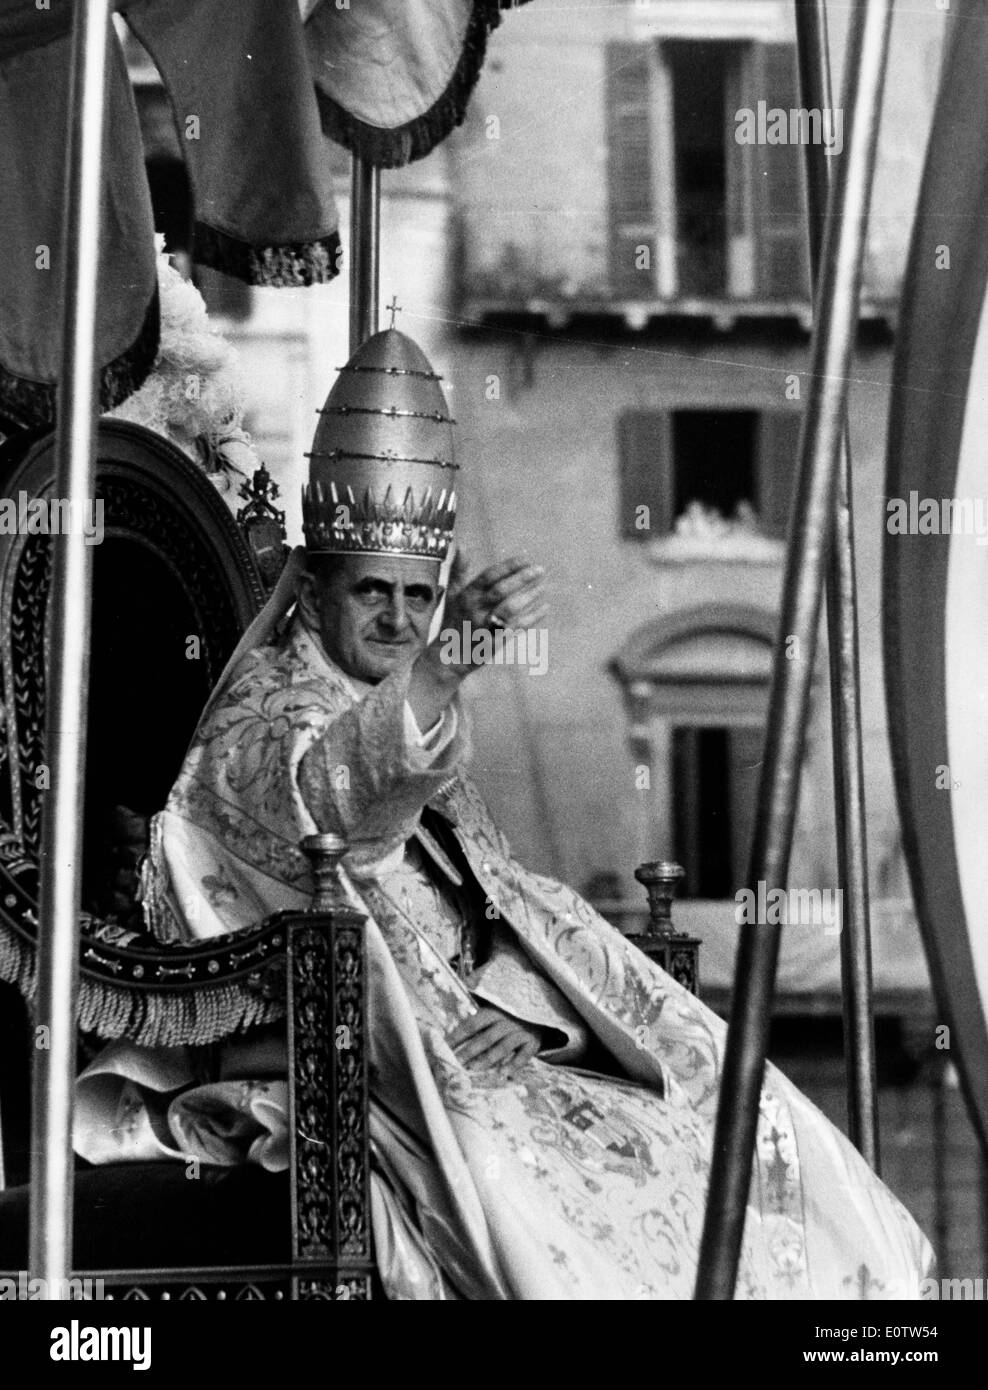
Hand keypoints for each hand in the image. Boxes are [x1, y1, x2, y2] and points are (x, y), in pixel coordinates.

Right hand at [439, 556, 546, 674]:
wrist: (449, 656)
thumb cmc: (454, 619)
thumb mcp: (451, 594)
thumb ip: (458, 569)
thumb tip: (461, 544)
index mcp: (466, 595)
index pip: (488, 576)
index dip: (507, 567)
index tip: (525, 558)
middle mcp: (475, 609)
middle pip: (501, 591)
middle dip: (522, 579)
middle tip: (540, 569)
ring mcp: (485, 626)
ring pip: (510, 608)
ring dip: (529, 596)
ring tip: (544, 586)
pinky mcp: (495, 641)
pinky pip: (517, 627)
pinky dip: (532, 617)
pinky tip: (545, 607)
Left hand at [447, 1005, 543, 1075]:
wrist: (540, 1010)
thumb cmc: (509, 1011)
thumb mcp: (494, 1005)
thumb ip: (474, 1008)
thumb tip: (451, 1004)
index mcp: (493, 1011)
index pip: (471, 1025)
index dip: (457, 1036)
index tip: (443, 1047)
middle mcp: (507, 1021)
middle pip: (485, 1038)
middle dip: (469, 1052)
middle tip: (455, 1063)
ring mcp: (521, 1032)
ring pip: (502, 1047)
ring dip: (488, 1059)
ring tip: (473, 1071)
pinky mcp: (533, 1042)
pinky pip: (524, 1055)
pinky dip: (514, 1065)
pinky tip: (503, 1075)